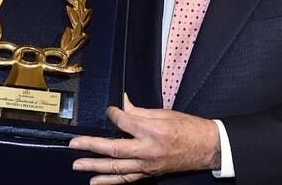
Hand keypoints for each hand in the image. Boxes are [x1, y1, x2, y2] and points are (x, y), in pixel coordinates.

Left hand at [69, 94, 220, 183]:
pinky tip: (95, 181)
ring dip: (94, 166)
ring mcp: (148, 165)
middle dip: (91, 146)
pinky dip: (109, 181)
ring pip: (116, 168)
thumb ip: (140, 111)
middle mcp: (148, 150)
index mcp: (153, 130)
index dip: (113, 114)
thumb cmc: (189, 128)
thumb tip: (123, 105)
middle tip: (74, 144)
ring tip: (77, 165)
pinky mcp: (150, 174)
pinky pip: (126, 179)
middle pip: (114, 149)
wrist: (207, 148)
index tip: (109, 110)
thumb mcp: (165, 113)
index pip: (124, 122)